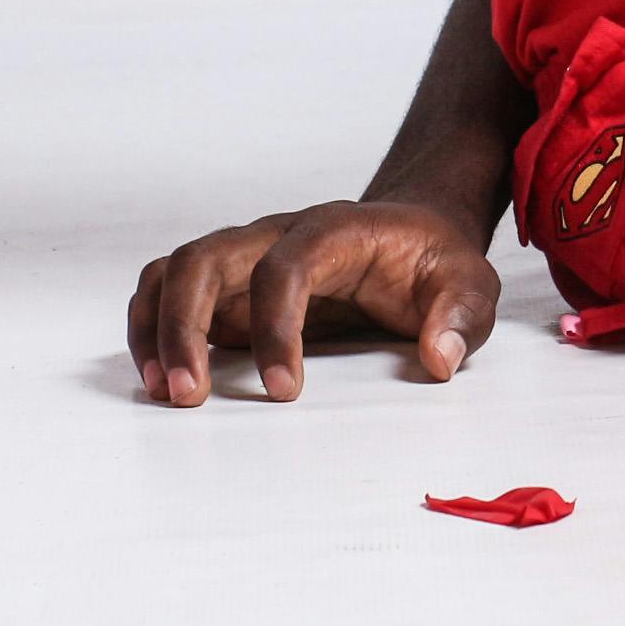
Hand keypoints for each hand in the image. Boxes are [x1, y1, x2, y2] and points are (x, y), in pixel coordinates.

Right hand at [126, 198, 501, 405]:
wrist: (414, 234)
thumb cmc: (436, 263)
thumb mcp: (470, 284)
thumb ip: (462, 316)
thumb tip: (438, 358)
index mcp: (335, 229)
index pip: (284, 265)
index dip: (275, 326)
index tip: (285, 391)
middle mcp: (276, 233)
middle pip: (205, 258)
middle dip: (186, 325)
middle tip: (190, 396)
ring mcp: (247, 255)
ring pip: (175, 270)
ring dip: (157, 328)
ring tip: (165, 392)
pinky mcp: (230, 285)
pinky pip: (170, 291)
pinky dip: (153, 329)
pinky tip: (162, 380)